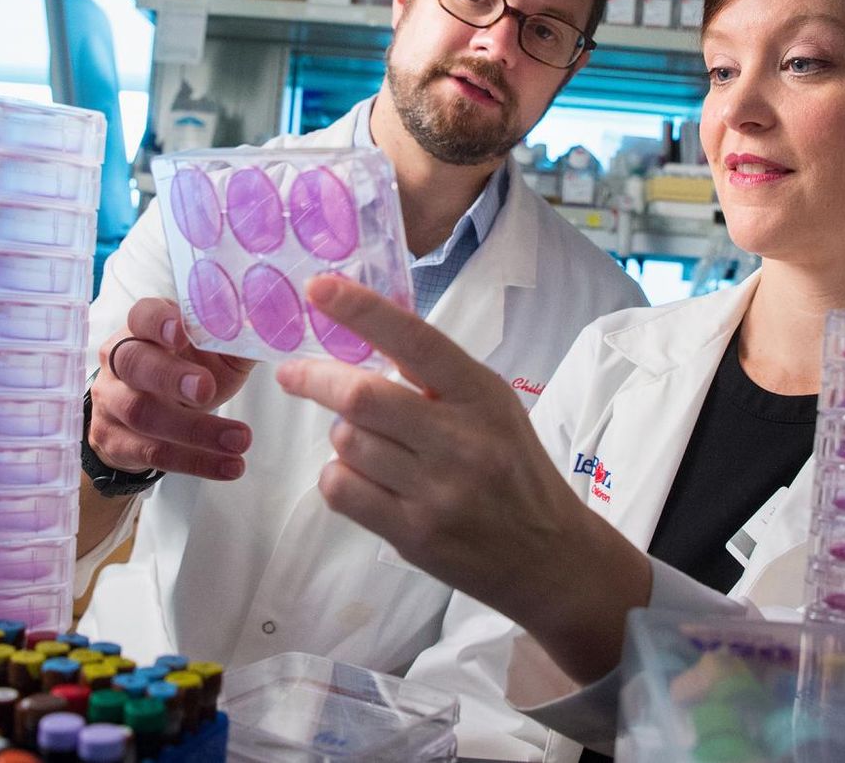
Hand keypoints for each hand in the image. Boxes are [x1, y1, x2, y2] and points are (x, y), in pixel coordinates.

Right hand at [90, 298, 256, 479]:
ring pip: (142, 413)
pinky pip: (152, 452)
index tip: (181, 333)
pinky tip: (229, 466)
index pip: (142, 315)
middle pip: (134, 363)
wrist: (143, 420)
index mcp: (144, 329)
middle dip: (170, 377)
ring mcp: (111, 401)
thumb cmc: (186, 371)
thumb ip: (238, 338)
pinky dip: (195, 461)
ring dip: (195, 429)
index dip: (158, 322)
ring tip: (240, 439)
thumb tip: (280, 326)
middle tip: (206, 390)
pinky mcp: (115, 441)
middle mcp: (119, 361)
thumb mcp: (211, 352)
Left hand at [276, 275, 651, 681]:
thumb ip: (437, 378)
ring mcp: (437, 492)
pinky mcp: (414, 535)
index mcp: (482, 395)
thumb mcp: (493, 407)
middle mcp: (462, 441)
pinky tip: (363, 478)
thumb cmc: (515, 469)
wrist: (550, 556)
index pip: (415, 340)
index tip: (319, 288)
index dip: (362, 310)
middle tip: (294, 373)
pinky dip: (339, 476)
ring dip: (342, 435)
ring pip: (347, 444)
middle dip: (317, 378)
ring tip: (367, 443)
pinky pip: (342, 490)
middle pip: (362, 397)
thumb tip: (363, 338)